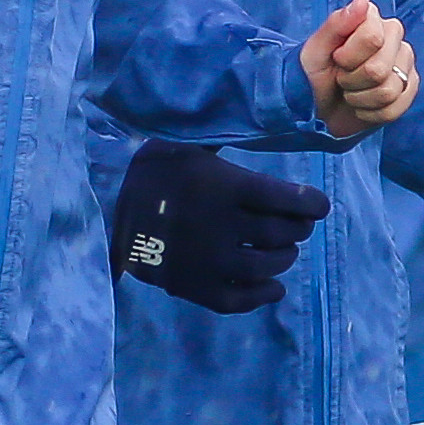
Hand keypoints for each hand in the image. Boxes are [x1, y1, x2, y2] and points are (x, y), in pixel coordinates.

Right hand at [112, 141, 330, 313]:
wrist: (104, 205)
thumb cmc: (156, 169)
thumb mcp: (193, 144)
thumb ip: (231, 143)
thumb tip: (272, 124)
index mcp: (223, 185)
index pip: (288, 198)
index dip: (311, 204)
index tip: (319, 207)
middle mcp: (218, 225)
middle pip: (281, 233)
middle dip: (298, 230)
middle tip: (297, 226)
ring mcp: (205, 260)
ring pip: (265, 267)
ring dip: (283, 260)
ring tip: (284, 252)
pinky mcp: (190, 287)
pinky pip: (236, 300)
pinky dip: (261, 296)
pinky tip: (273, 288)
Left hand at [304, 0, 414, 136]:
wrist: (318, 109)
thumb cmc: (313, 75)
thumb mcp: (314, 50)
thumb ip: (336, 24)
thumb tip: (362, 1)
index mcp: (370, 19)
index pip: (372, 38)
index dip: (348, 57)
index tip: (336, 58)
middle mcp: (393, 37)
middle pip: (379, 68)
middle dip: (352, 80)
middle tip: (341, 79)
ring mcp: (405, 63)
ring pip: (389, 90)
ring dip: (360, 99)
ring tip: (350, 92)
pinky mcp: (409, 88)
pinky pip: (396, 107)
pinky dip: (372, 113)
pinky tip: (363, 105)